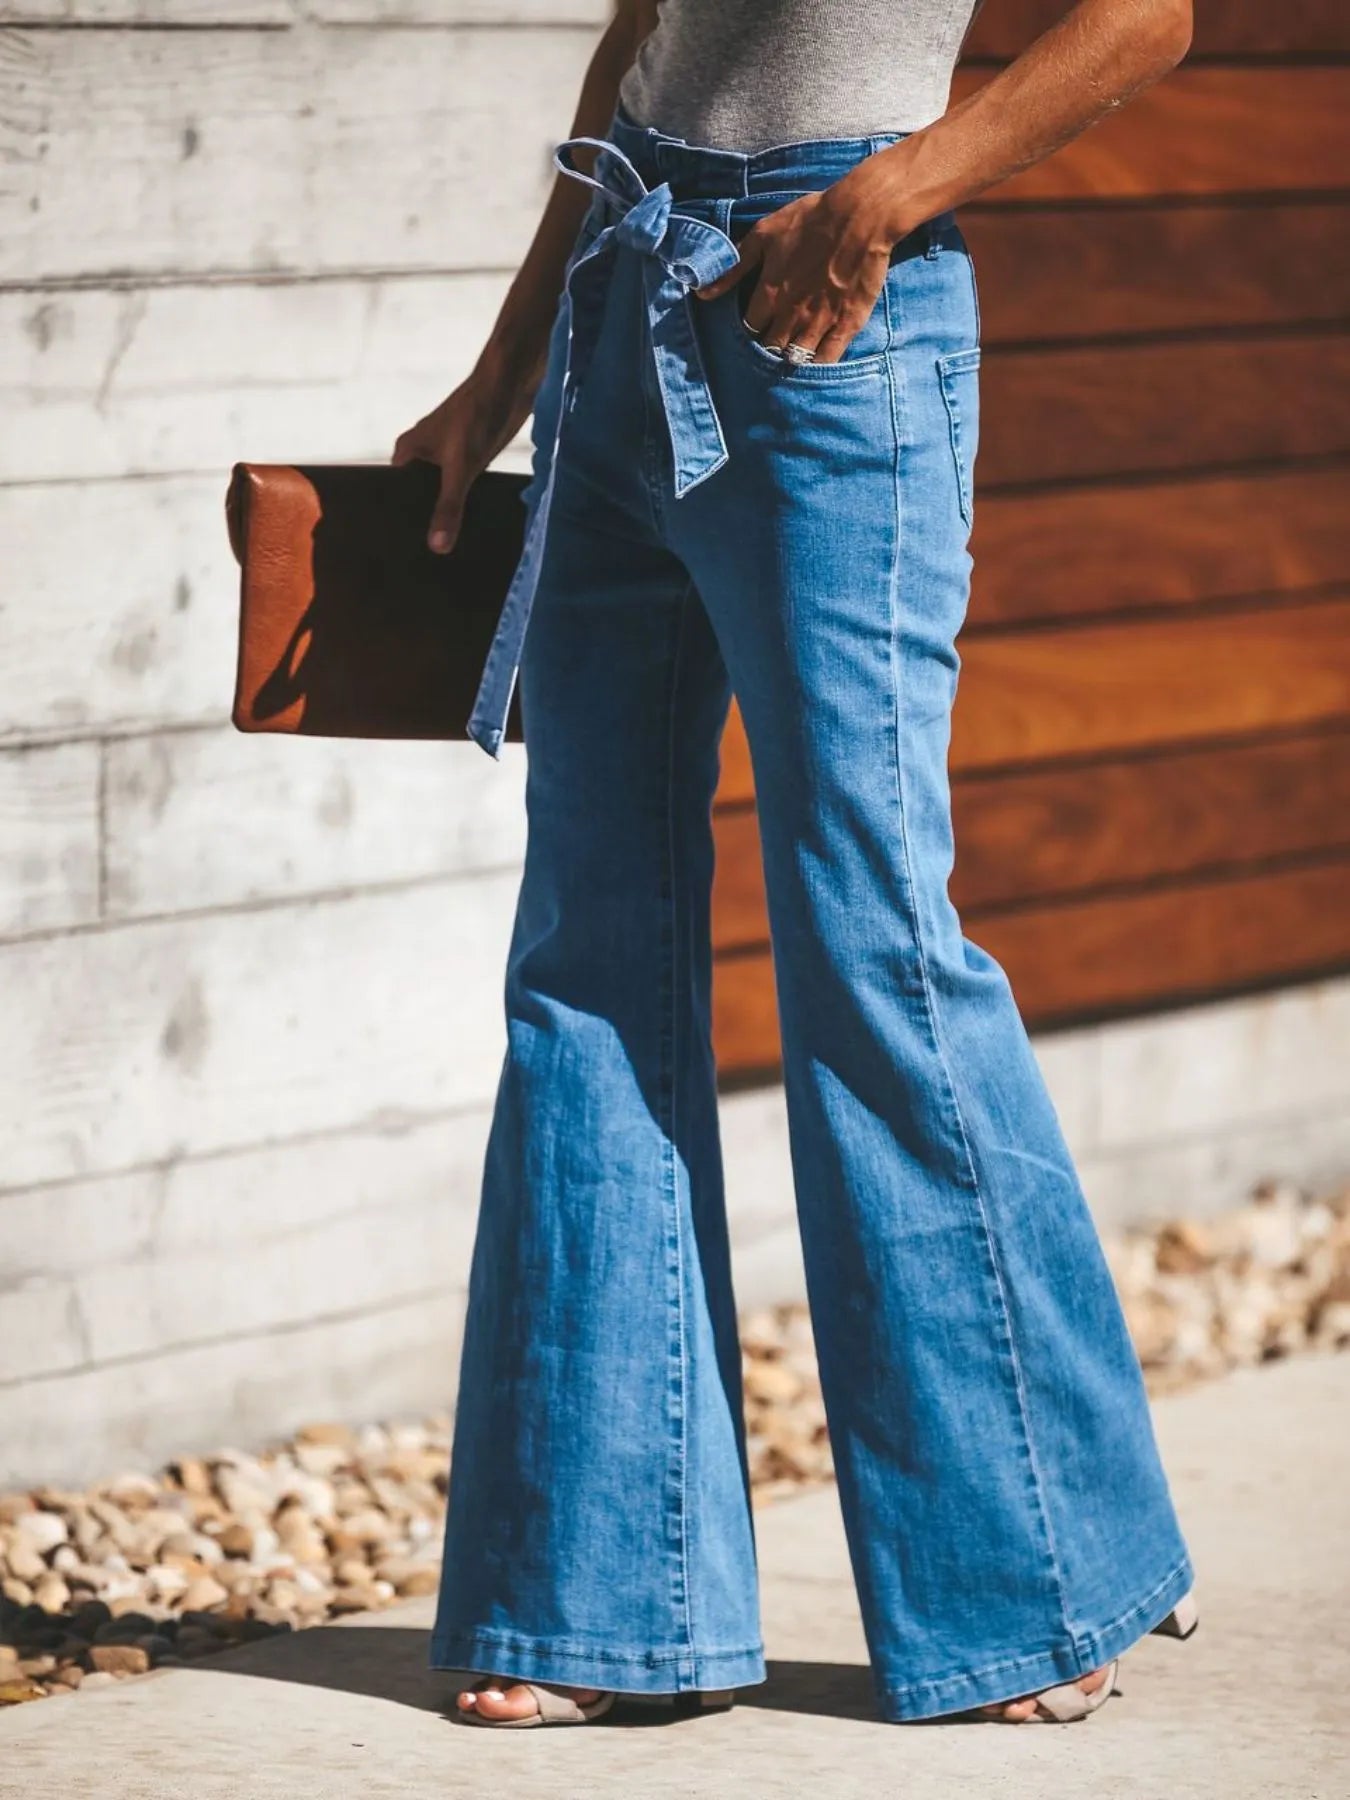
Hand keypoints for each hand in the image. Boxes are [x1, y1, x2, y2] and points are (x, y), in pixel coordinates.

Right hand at [391, 368, 524, 554]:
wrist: (511, 385)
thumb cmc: (478, 414)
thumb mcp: (461, 467)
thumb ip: (448, 506)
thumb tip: (437, 547)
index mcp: (408, 453)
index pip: (393, 495)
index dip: (396, 522)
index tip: (398, 555)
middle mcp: (422, 456)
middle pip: (418, 500)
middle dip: (424, 524)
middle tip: (425, 564)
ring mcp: (447, 459)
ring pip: (442, 496)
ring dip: (448, 517)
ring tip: (448, 555)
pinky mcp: (470, 460)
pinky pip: (463, 491)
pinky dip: (466, 507)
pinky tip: (472, 531)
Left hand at [693, 163, 901, 364]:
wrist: (860, 214)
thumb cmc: (810, 219)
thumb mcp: (764, 234)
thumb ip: (733, 267)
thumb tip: (702, 293)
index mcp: (769, 294)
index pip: (749, 327)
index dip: (750, 327)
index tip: (756, 323)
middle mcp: (791, 314)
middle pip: (770, 347)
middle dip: (768, 345)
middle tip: (772, 340)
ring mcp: (819, 322)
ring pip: (796, 357)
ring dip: (789, 357)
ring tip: (790, 352)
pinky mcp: (847, 324)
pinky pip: (827, 359)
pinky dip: (818, 365)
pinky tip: (813, 361)